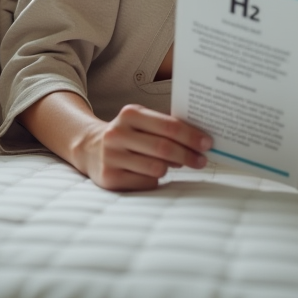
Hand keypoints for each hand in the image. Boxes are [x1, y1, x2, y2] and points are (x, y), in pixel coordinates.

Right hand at [74, 104, 212, 191]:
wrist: (90, 148)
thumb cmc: (128, 135)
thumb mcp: (142, 122)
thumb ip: (167, 126)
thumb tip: (199, 140)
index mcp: (130, 114)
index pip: (168, 126)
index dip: (191, 136)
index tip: (207, 143)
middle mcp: (117, 133)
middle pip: (164, 148)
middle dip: (188, 156)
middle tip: (202, 161)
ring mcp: (111, 156)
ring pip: (156, 168)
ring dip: (171, 169)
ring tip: (176, 165)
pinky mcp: (109, 177)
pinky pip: (146, 183)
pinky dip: (155, 180)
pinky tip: (153, 174)